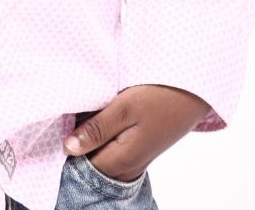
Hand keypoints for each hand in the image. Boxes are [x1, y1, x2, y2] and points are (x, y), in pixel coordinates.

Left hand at [63, 84, 209, 181]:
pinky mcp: (141, 145)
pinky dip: (104, 133)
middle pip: (92, 160)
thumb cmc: (159, 95)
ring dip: (92, 136)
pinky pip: (114, 146)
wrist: (193, 88)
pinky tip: (101, 113)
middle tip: (71, 113)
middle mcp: (128, 164)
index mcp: (122, 159)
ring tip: (85, 111)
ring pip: (103, 153)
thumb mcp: (124, 108)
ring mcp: (137, 156)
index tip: (61, 121)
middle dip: (79, 140)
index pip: (82, 164)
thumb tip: (68, 148)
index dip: (69, 143)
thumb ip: (96, 129)